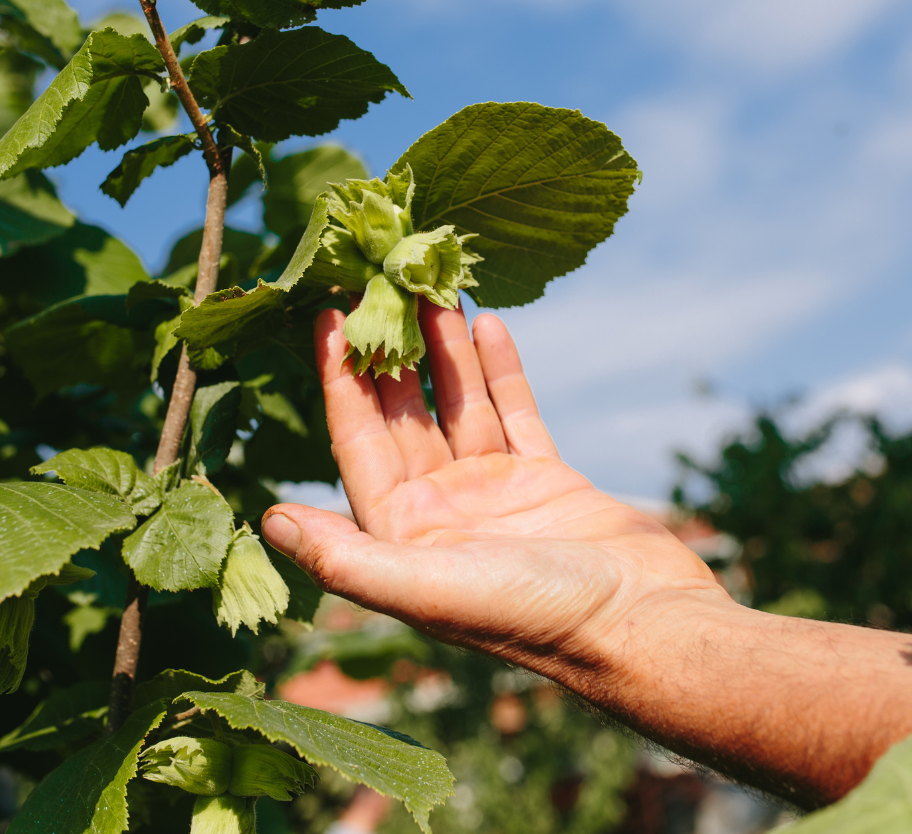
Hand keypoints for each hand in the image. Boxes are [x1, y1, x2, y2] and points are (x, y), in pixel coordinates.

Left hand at [262, 303, 727, 685]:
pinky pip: (513, 412)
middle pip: (405, 414)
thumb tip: (268, 519)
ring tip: (434, 289)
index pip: (358, 441)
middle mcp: (440, 511)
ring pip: (459, 405)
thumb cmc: (534, 616)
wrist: (643, 626)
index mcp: (402, 535)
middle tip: (382, 284)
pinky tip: (488, 324)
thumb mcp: (427, 589)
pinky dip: (499, 371)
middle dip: (393, 352)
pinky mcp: (544, 479)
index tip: (330, 315)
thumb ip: (345, 557)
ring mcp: (493, 493)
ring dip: (445, 350)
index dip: (340, 379)